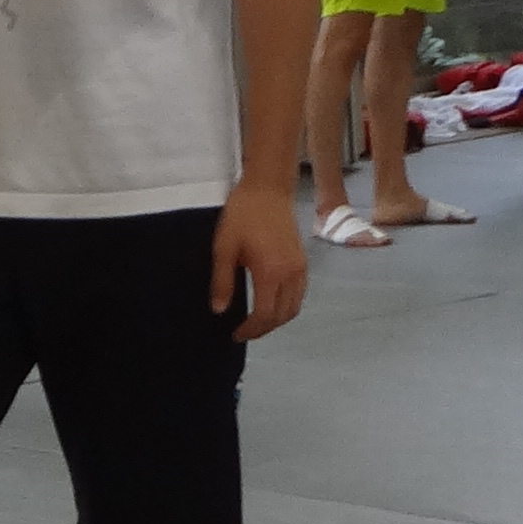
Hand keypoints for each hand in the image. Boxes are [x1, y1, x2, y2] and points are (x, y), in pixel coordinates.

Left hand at [212, 185, 307, 343]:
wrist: (268, 189)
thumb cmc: (243, 215)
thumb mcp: (224, 248)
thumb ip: (222, 281)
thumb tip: (220, 310)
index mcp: (271, 272)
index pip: (265, 315)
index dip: (251, 330)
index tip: (236, 335)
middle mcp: (291, 274)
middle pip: (284, 315)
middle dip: (265, 329)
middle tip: (245, 332)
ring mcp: (300, 267)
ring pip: (295, 306)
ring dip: (277, 319)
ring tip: (257, 321)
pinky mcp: (302, 260)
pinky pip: (300, 293)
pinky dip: (287, 305)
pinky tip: (271, 302)